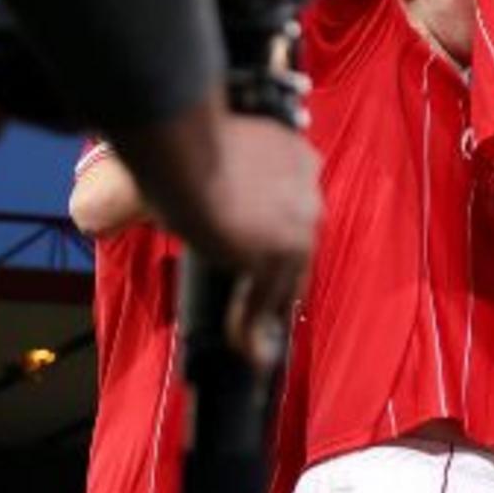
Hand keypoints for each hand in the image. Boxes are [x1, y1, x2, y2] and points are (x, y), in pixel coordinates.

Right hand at [190, 115, 321, 369]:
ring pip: (286, 279)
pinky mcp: (278, 253)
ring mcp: (298, 226)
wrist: (184, 149)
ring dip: (269, 312)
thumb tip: (195, 197)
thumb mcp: (217, 155)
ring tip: (257, 347)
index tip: (265, 255)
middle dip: (283, 278)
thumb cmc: (183, 142)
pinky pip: (265, 299)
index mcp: (299, 157)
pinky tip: (246, 351)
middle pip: (298, 247)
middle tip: (267, 307)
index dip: (279, 236)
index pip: (295, 210)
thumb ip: (225, 177)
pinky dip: (252, 327)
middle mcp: (309, 191)